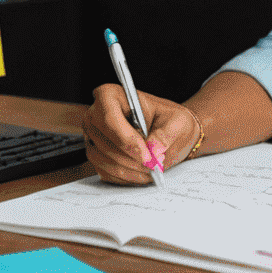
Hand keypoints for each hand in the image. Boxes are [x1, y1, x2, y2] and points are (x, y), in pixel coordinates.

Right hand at [83, 84, 200, 184]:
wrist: (168, 132)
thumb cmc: (169, 120)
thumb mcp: (178, 121)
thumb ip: (167, 134)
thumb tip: (154, 150)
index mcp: (112, 96)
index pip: (109, 117)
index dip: (126, 139)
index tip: (147, 155)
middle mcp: (96, 115)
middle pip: (104, 141)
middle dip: (131, 158)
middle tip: (153, 165)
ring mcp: (93, 137)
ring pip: (103, 159)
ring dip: (129, 169)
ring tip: (150, 168)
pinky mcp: (96, 155)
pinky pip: (104, 171)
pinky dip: (125, 176)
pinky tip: (142, 172)